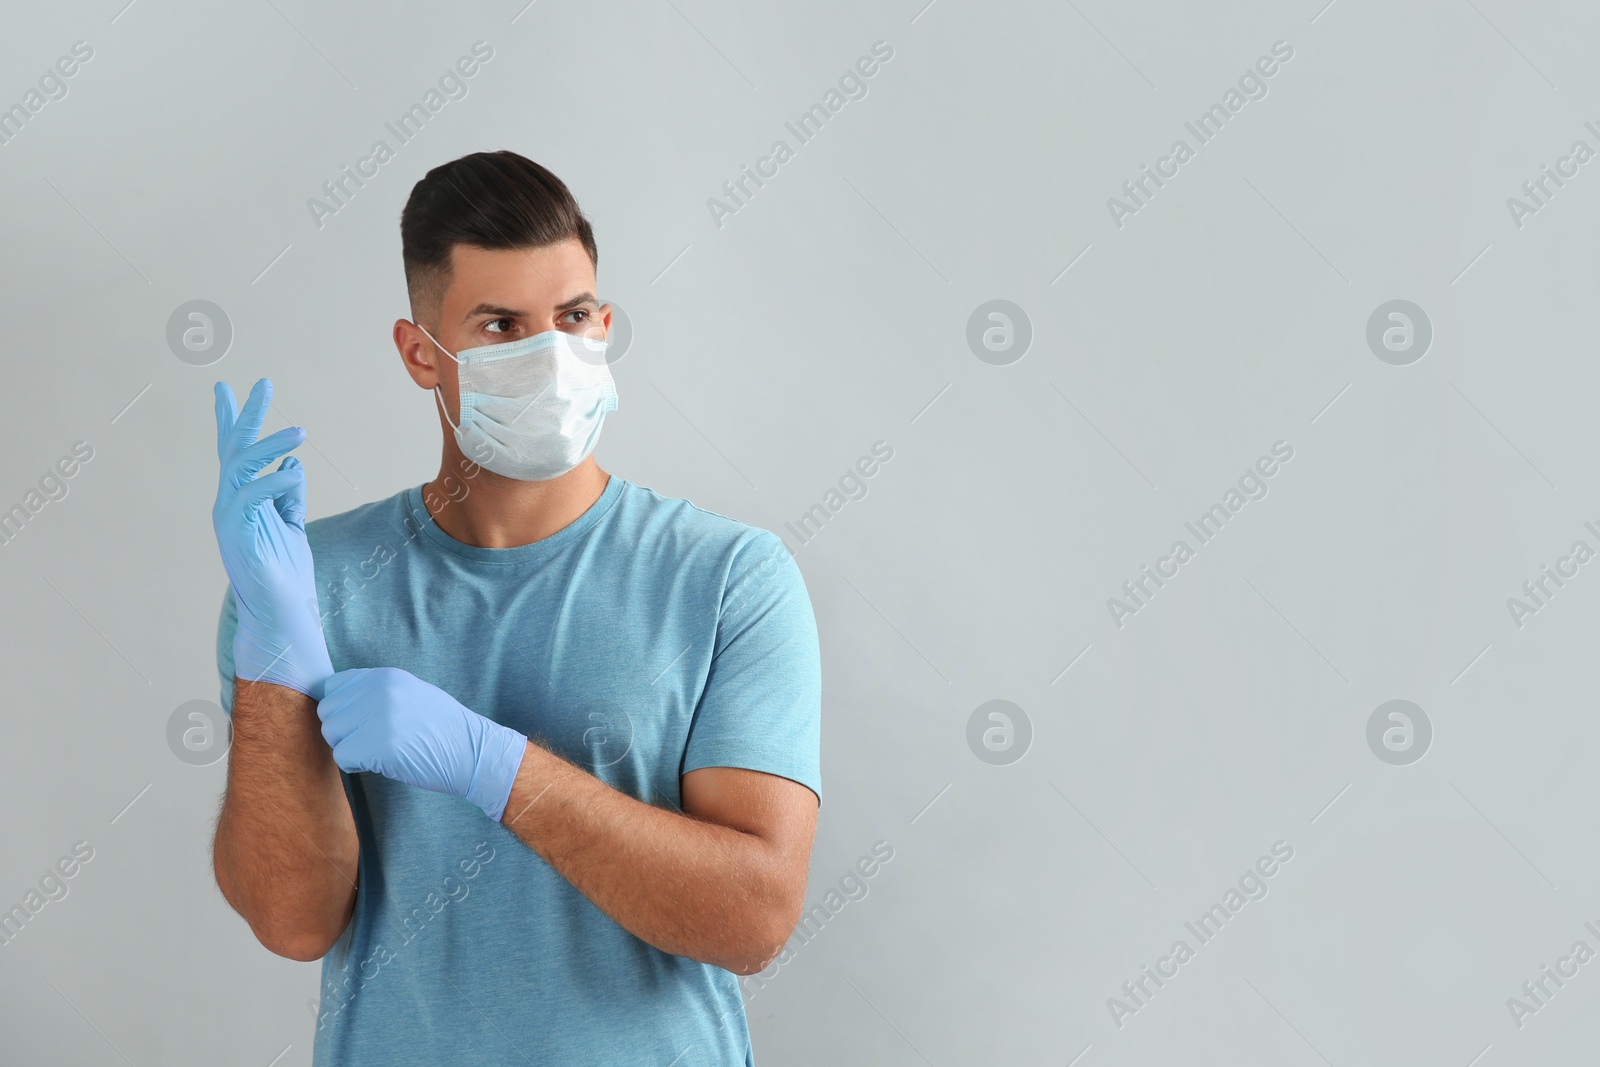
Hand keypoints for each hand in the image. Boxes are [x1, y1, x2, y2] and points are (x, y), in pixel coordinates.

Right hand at [212, 378, 333, 698]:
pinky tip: (293, 469)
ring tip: (301, 431)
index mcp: (242, 499)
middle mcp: (229, 502)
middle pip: (234, 449)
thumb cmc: (285, 571)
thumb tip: (293, 463)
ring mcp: (229, 517)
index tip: (227, 389)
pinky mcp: (236, 532)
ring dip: (271, 445)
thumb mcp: (291, 524)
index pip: (235, 453)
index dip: (232, 421)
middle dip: (247, 415)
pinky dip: (274, 480)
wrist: (279, 611)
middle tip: (264, 383)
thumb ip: (289, 494)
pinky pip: (251, 496)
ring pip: (242, 466)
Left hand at [316, 668, 527, 822]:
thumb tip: (338, 701)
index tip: (357, 721)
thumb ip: (376, 692)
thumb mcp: (411, 693)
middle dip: (343, 730)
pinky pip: (343, 757)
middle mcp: (379, 691)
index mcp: (385, 676)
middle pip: (328, 712)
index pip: (333, 686)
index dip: (341, 708)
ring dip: (349, 747)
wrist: (471, 751)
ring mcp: (378, 717)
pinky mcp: (378, 745)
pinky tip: (380, 762)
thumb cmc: (442, 728)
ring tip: (376, 751)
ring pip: (332, 734)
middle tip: (368, 741)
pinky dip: (356, 765)